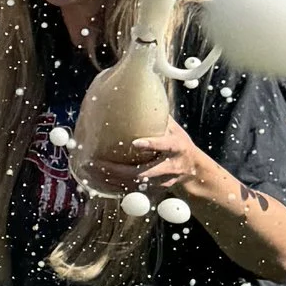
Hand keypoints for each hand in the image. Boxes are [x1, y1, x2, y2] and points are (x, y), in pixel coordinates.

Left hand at [85, 130, 215, 204]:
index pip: (165, 146)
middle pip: (144, 172)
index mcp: (177, 148)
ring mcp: (162, 181)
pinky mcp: (154, 189)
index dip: (151, 145)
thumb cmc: (179, 144)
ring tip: (91, 170)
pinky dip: (114, 185)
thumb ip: (159, 117)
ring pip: (135, 184)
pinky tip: (98, 179)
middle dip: (119, 170)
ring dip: (112, 178)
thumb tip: (140, 95)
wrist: (194, 171)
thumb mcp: (175, 129)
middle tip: (97, 163)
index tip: (135, 143)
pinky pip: (132, 190)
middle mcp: (170, 166)